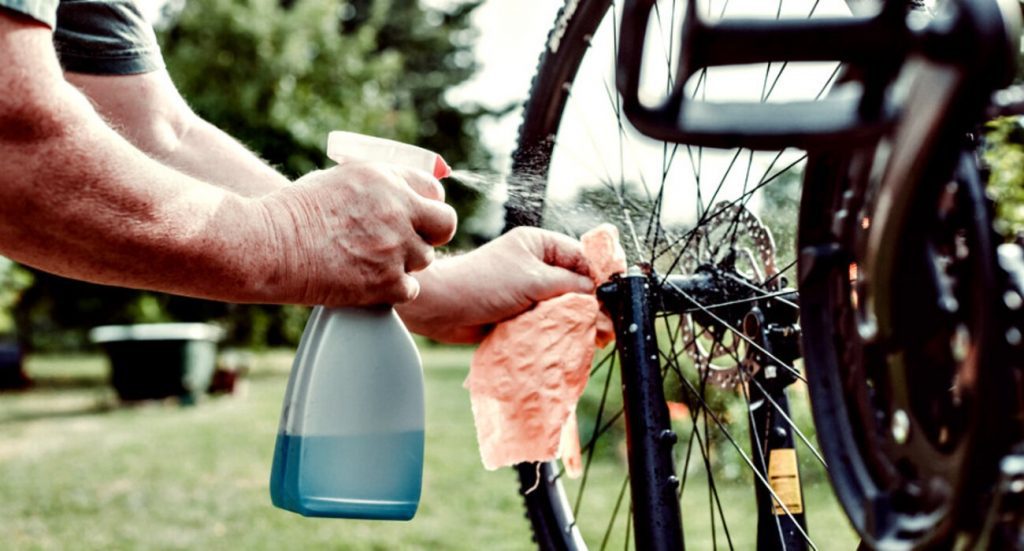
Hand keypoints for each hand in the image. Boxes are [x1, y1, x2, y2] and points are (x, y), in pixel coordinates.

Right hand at [257, 161, 456, 305]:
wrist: (268, 245)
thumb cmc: (291, 213)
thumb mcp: (337, 180)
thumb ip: (374, 186)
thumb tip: (396, 193)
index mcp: (384, 178)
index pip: (433, 189)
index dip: (425, 205)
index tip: (416, 215)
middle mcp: (397, 209)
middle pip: (445, 224)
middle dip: (431, 233)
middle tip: (409, 242)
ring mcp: (395, 247)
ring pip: (425, 259)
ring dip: (406, 263)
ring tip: (372, 262)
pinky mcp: (387, 281)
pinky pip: (410, 288)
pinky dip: (394, 290)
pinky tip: (369, 282)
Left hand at [398, 227, 594, 342]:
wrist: (443, 308)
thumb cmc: (483, 284)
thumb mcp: (533, 280)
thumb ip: (570, 286)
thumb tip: (599, 295)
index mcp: (541, 245)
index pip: (582, 257)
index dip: (601, 277)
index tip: (618, 297)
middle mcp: (538, 266)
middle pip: (578, 285)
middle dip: (593, 305)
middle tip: (608, 327)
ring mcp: (530, 291)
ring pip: (565, 307)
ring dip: (579, 321)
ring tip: (596, 338)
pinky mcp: (522, 314)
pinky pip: (550, 322)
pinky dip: (562, 332)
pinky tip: (576, 342)